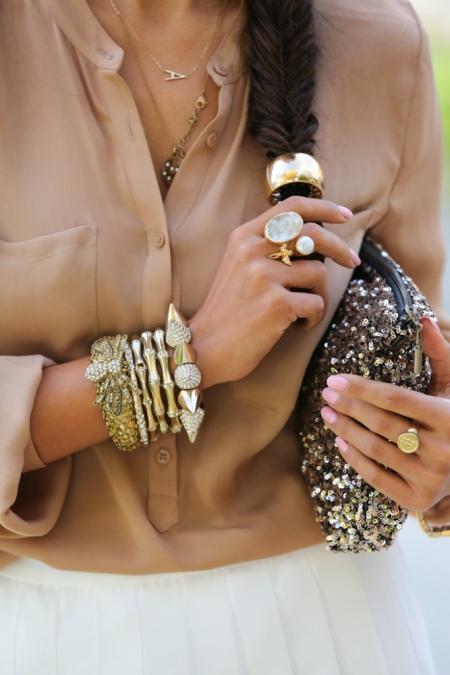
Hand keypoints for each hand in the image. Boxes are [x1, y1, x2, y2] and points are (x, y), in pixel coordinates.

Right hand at [189, 196, 357, 387]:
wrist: (204, 347)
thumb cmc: (227, 310)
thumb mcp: (238, 266)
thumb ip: (267, 248)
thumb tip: (314, 240)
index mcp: (244, 237)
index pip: (292, 207)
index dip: (324, 208)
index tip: (344, 215)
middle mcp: (253, 250)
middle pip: (314, 235)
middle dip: (340, 248)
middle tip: (352, 261)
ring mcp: (264, 277)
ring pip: (319, 273)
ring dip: (318, 294)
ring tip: (300, 311)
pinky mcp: (277, 304)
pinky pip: (317, 304)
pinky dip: (312, 318)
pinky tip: (295, 326)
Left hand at [320, 316, 449, 512]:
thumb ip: (440, 354)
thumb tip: (422, 319)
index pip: (396, 399)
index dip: (362, 388)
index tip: (335, 378)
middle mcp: (442, 451)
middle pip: (381, 423)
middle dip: (348, 405)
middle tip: (326, 393)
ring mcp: (430, 479)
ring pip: (375, 449)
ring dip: (344, 429)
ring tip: (327, 413)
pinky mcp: (416, 499)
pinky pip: (376, 478)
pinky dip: (355, 459)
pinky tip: (340, 442)